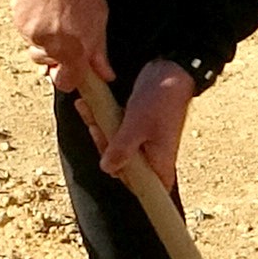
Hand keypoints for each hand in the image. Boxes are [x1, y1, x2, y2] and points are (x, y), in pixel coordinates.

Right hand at [13, 0, 111, 91]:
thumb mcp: (99, 21)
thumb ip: (98, 53)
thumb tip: (104, 74)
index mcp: (73, 50)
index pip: (65, 83)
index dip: (69, 77)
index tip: (73, 69)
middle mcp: (50, 46)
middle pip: (46, 65)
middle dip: (54, 56)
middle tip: (64, 33)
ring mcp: (31, 34)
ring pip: (35, 46)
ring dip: (43, 38)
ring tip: (53, 15)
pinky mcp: (18, 21)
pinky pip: (25, 31)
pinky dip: (33, 23)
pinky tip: (43, 7)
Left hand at [98, 60, 196, 186]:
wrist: (170, 70)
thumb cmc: (160, 99)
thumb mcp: (137, 125)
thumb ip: (122, 149)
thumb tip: (107, 169)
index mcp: (160, 163)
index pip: (143, 188)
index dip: (124, 179)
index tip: (110, 162)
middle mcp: (153, 157)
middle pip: (122, 166)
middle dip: (104, 146)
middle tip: (95, 126)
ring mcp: (144, 144)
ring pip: (116, 147)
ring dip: (99, 129)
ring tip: (87, 108)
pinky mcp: (136, 130)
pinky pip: (116, 132)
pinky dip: (103, 120)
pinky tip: (89, 106)